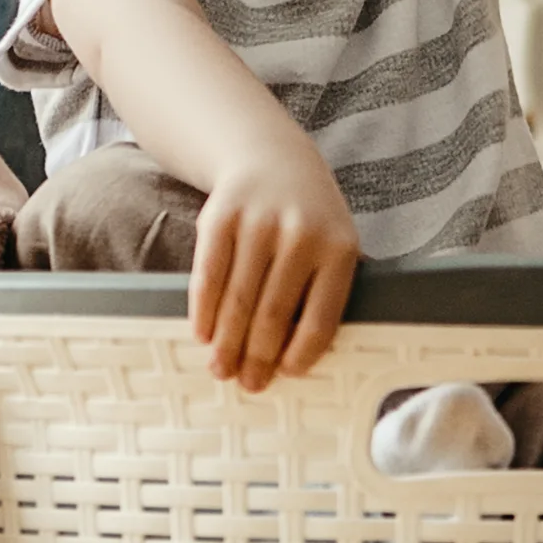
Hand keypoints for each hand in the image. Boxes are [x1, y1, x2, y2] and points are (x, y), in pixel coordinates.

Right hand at [188, 139, 358, 387]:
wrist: (272, 158)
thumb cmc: (307, 217)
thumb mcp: (334, 243)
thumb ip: (323, 290)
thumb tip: (298, 358)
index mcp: (339, 249)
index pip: (321, 317)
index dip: (302, 353)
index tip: (287, 374)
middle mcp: (301, 235)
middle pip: (274, 314)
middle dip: (257, 357)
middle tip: (247, 383)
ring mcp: (259, 224)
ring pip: (239, 300)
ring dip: (227, 343)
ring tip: (221, 368)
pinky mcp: (221, 218)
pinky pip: (209, 276)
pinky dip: (204, 311)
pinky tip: (203, 334)